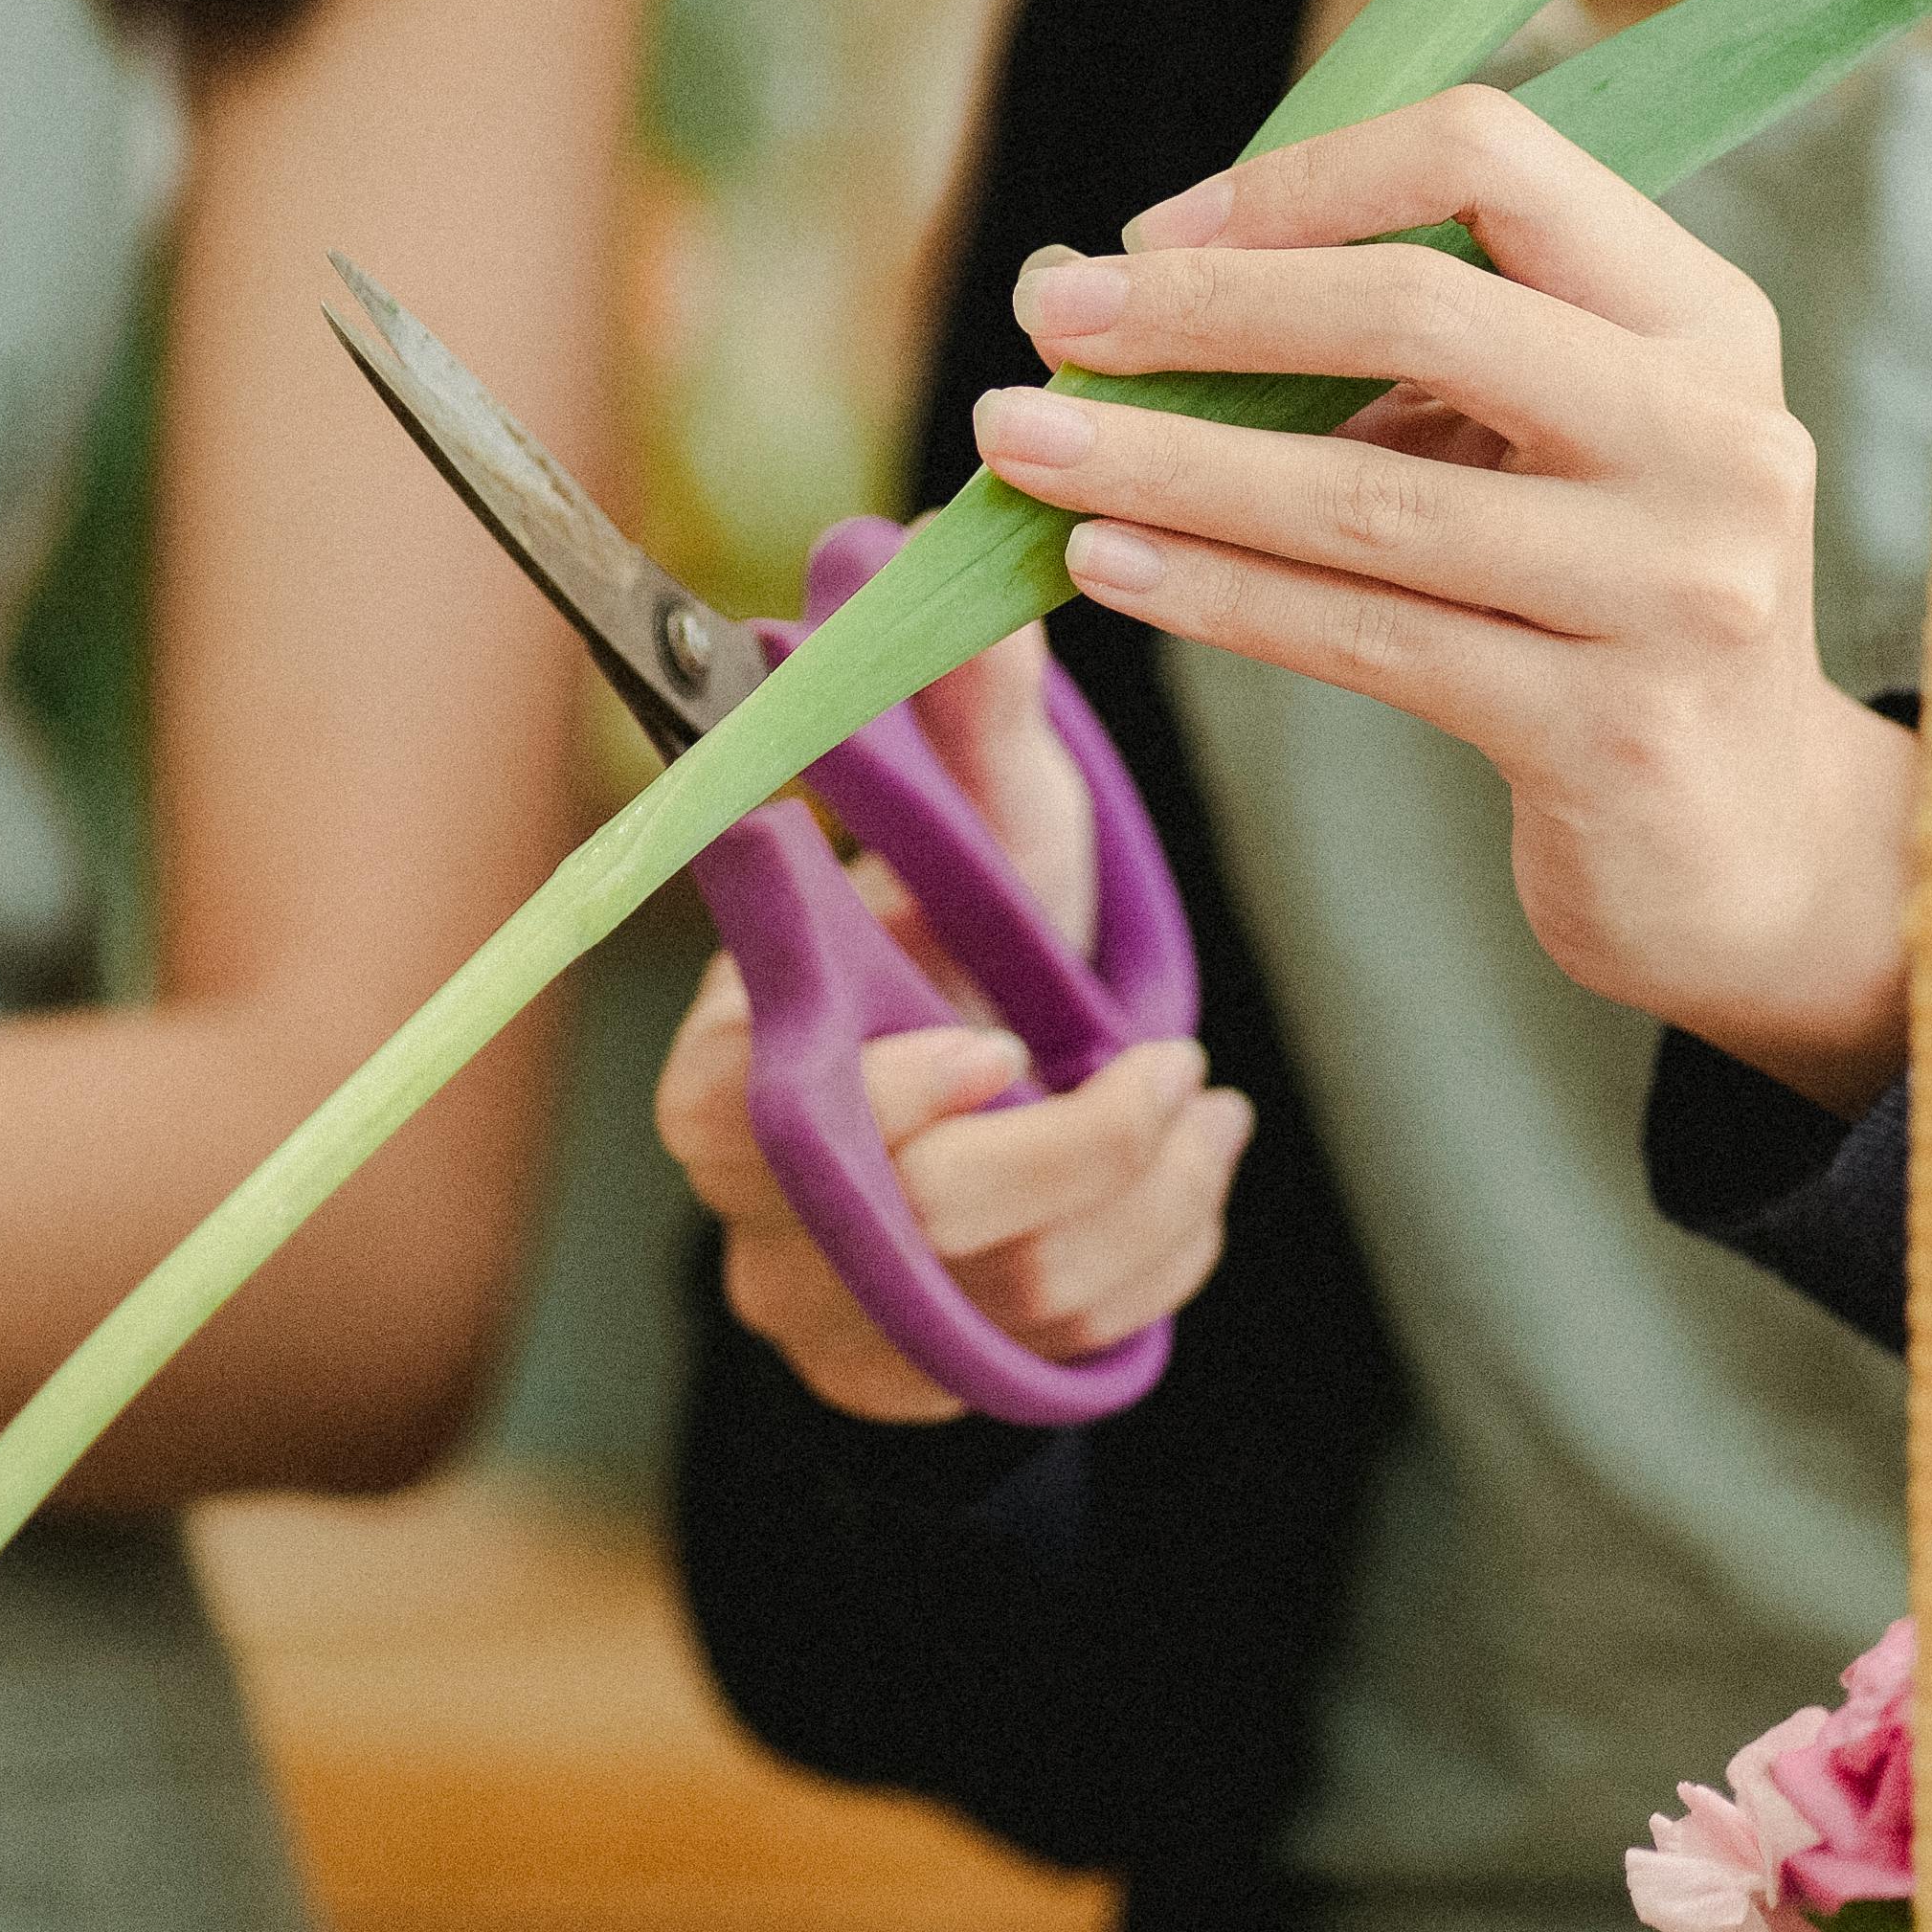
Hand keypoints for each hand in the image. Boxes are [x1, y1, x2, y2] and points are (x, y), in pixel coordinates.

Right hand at [655, 614, 1253, 1422]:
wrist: (992, 1112)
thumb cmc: (968, 951)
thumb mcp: (981, 840)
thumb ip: (960, 719)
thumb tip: (938, 547)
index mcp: (730, 1078)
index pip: (744, 1118)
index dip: (880, 1096)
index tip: (990, 1047)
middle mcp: (769, 1217)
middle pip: (909, 1224)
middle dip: (1070, 1152)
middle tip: (1165, 1066)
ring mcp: (853, 1318)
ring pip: (1019, 1289)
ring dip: (1149, 1188)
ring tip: (1202, 1097)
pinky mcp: (943, 1383)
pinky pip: (1080, 1343)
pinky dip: (1170, 1250)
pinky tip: (1194, 1160)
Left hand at [971, 87, 1916, 1109]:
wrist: (1747, 849)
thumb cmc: (1604, 609)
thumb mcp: (1552, 448)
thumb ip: (1408, 361)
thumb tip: (1129, 294)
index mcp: (1701, 316)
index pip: (1493, 157)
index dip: (1304, 182)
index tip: (1154, 235)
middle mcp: (1715, 433)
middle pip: (1421, 308)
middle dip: (1204, 309)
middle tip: (1049, 323)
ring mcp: (1676, 587)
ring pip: (1367, 496)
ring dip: (1168, 462)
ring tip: (1021, 445)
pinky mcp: (1609, 730)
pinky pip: (1367, 638)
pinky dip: (1217, 592)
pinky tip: (1106, 561)